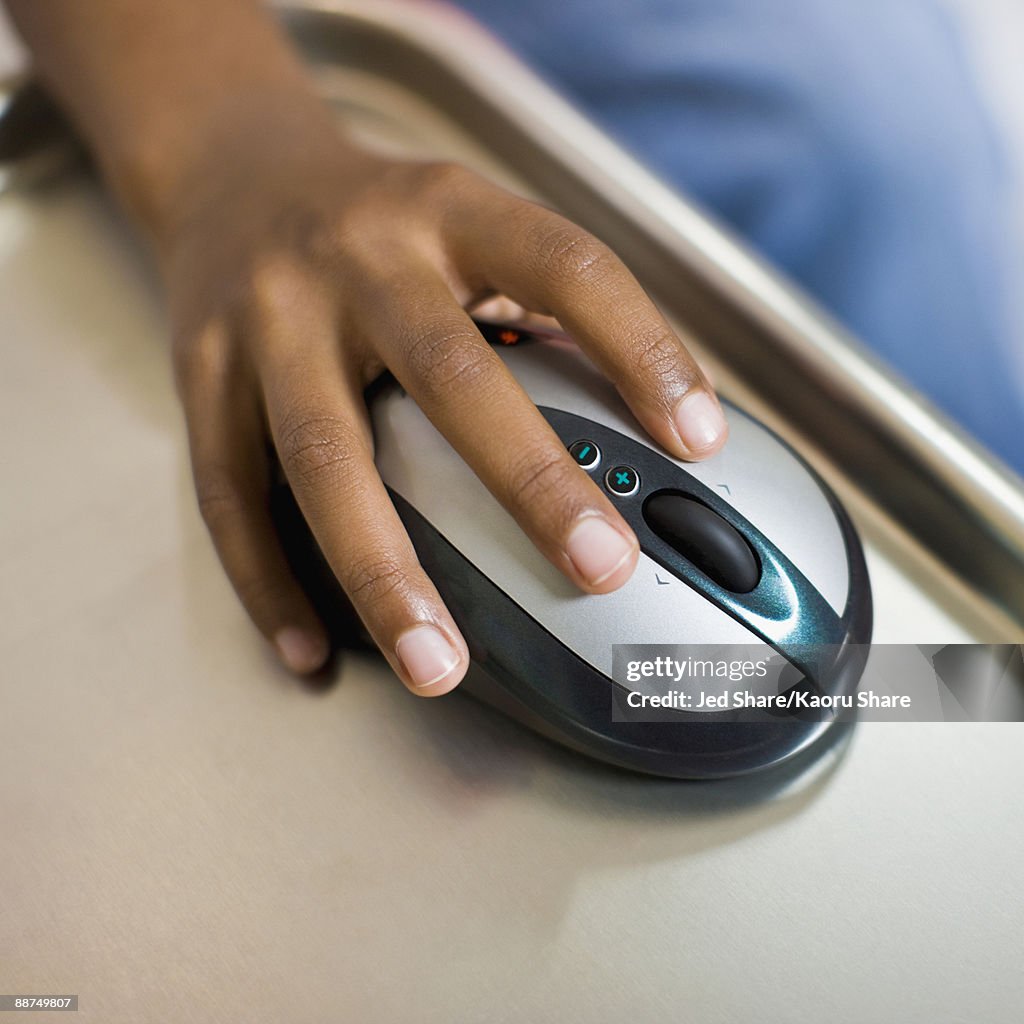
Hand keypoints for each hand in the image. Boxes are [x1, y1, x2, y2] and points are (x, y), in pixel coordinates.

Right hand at [162, 93, 727, 691]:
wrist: (232, 176)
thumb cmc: (379, 224)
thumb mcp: (465, 217)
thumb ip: (543, 302)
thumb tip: (642, 417)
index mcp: (448, 211)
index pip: (565, 267)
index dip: (641, 347)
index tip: (700, 439)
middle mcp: (356, 259)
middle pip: (447, 374)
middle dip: (528, 480)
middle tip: (596, 569)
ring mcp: (267, 318)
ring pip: (323, 456)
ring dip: (382, 571)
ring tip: (436, 664)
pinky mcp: (200, 373)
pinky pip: (228, 492)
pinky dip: (270, 580)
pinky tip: (312, 650)